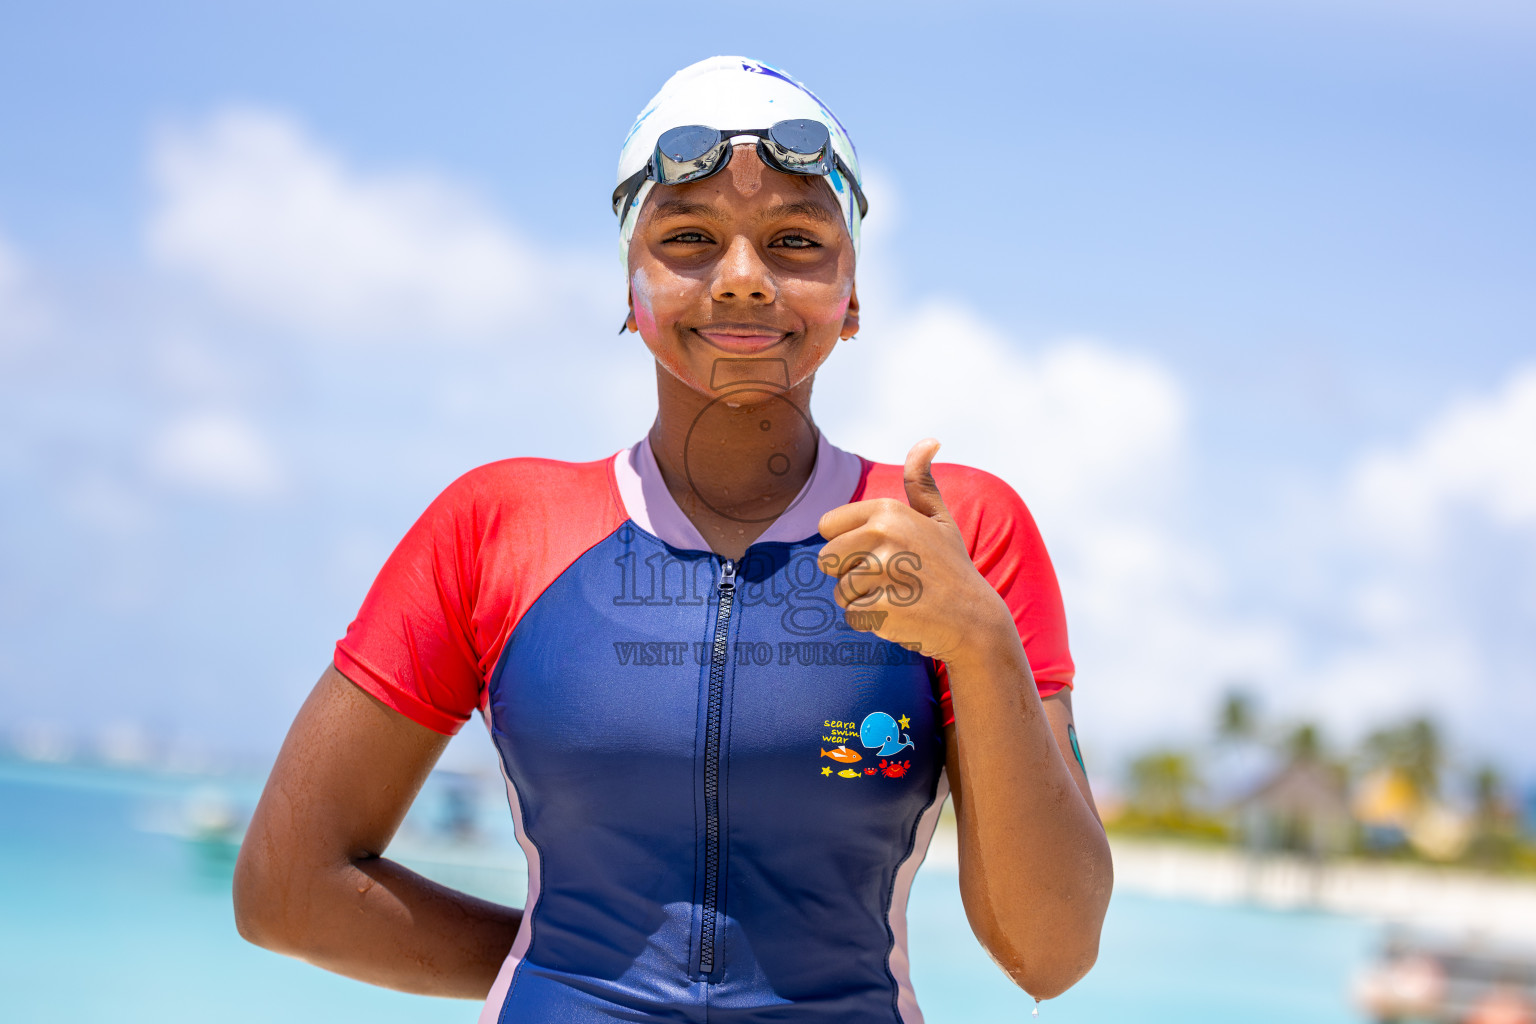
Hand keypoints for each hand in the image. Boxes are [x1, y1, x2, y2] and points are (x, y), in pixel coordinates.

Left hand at [817, 439, 1012, 663]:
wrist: (975, 620)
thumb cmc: (950, 568)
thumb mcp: (939, 519)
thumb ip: (922, 482)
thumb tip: (930, 440)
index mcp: (888, 510)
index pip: (827, 527)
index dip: (848, 545)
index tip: (882, 553)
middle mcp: (883, 535)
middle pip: (826, 560)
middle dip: (850, 574)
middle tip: (891, 580)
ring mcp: (882, 572)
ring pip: (839, 591)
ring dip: (862, 600)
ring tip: (899, 597)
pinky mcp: (881, 608)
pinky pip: (852, 616)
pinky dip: (871, 622)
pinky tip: (902, 616)